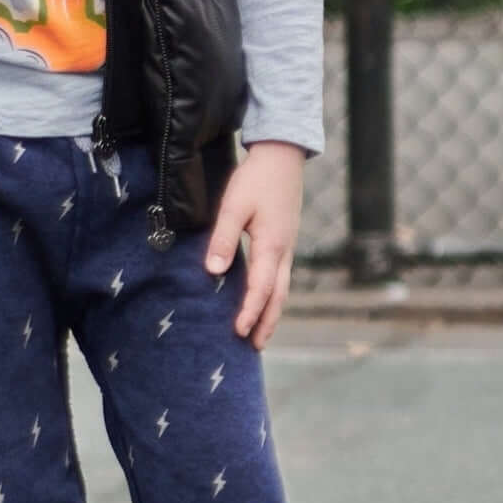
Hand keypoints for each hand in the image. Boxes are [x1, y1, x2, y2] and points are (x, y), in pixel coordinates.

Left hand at [205, 141, 304, 349]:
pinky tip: (265, 296)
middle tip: (254, 346)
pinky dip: (274, 293)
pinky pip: (281, 275)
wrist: (282, 155)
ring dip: (272, 311)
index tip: (237, 332)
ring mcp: (288, 245)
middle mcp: (285, 251)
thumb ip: (224, 239)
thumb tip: (214, 271)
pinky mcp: (286, 238)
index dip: (249, 313)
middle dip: (267, 322)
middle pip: (278, 296)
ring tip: (261, 331)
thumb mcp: (234, 206)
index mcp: (272, 246)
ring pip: (282, 287)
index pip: (261, 290)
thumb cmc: (256, 179)